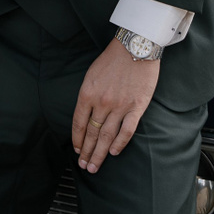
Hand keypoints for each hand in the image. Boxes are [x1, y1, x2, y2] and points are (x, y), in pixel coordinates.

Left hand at [72, 36, 160, 173]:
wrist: (136, 46)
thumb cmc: (113, 58)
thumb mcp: (92, 74)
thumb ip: (88, 95)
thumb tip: (85, 114)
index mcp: (87, 93)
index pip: (78, 123)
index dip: (77, 139)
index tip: (77, 150)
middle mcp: (102, 102)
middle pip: (91, 133)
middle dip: (86, 152)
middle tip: (84, 166)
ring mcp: (120, 106)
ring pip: (106, 136)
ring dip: (99, 153)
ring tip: (94, 166)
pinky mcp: (137, 107)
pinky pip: (127, 130)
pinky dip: (119, 143)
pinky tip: (113, 152)